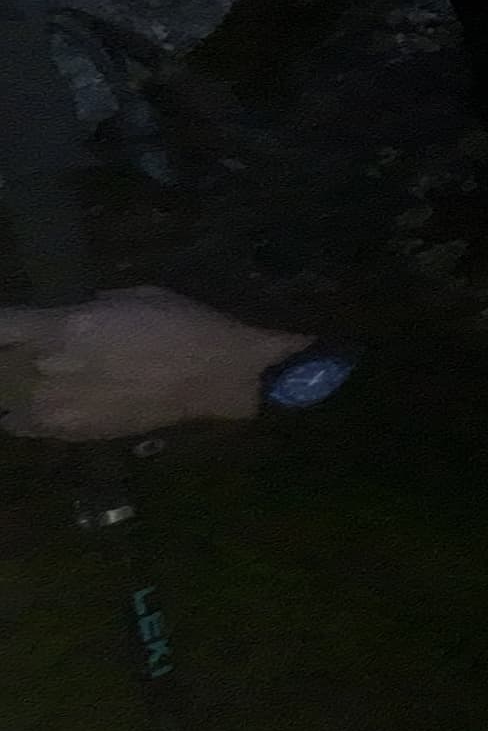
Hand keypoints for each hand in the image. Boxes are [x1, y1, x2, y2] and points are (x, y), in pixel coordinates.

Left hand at [0, 288, 309, 440]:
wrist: (222, 377)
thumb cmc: (186, 325)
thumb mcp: (135, 297)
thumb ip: (85, 309)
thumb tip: (64, 319)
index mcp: (66, 326)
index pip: (1, 325)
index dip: (4, 324)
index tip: (13, 323)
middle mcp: (51, 368)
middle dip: (9, 355)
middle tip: (25, 349)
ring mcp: (58, 406)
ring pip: (5, 398)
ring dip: (15, 385)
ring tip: (33, 378)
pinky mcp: (73, 433)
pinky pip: (23, 424)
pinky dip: (24, 412)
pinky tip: (44, 400)